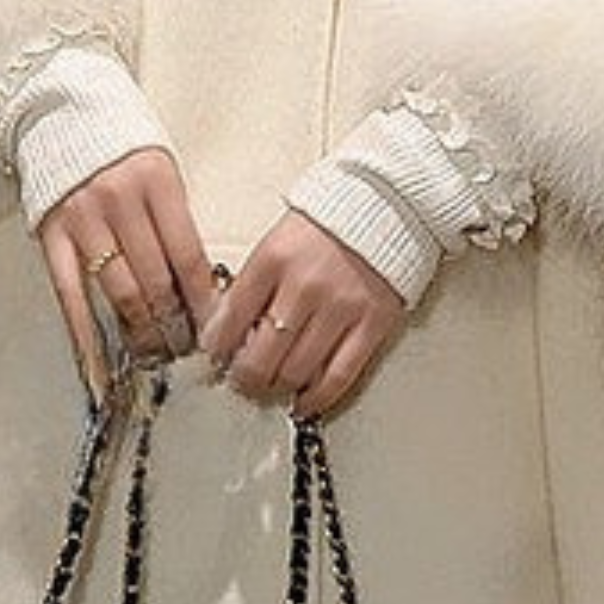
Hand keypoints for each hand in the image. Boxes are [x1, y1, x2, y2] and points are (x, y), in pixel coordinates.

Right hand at [35, 148, 219, 399]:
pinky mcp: (52, 234)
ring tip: (154, 350)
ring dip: (140, 329)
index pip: (187, 252)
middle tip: (184, 346)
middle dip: (174, 320)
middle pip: (155, 278)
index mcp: (156, 181)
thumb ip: (175, 220)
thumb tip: (197, 283)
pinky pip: (70, 293)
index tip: (212, 325)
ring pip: (118, 290)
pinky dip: (85, 332)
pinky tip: (97, 359)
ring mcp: (83, 219)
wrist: (61, 114)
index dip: (202, 296)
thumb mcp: (161, 170)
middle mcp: (119, 200)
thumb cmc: (120, 146)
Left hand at [200, 210, 405, 419]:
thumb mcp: (278, 238)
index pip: (231, 319)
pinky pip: (339, 376)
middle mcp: (304, 286)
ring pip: (296, 372)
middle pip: (261, 356)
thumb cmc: (329, 221)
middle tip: (241, 380)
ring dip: (276, 387)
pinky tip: (304, 401)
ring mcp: (340, 308)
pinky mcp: (372, 324)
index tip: (215, 356)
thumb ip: (254, 281)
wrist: (388, 202)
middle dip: (244, 377)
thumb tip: (227, 327)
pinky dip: (317, 398)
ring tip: (271, 386)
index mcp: (274, 259)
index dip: (217, 347)